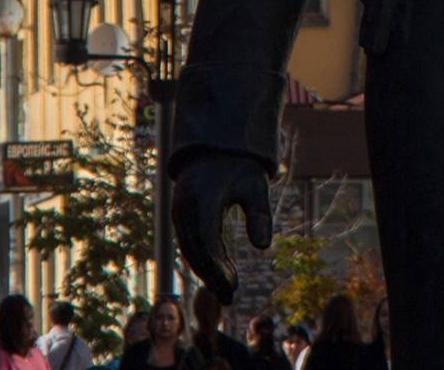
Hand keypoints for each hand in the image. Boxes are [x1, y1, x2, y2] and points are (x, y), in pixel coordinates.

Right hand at [170, 152, 273, 300]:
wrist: (214, 145)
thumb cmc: (239, 166)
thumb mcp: (256, 185)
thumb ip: (260, 214)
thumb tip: (263, 247)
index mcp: (202, 199)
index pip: (205, 242)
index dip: (217, 267)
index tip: (233, 286)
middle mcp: (184, 208)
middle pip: (194, 251)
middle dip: (211, 276)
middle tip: (231, 298)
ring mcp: (179, 212)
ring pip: (189, 250)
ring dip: (206, 271)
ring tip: (228, 290)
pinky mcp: (181, 216)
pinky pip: (189, 243)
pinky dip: (204, 260)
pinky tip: (221, 272)